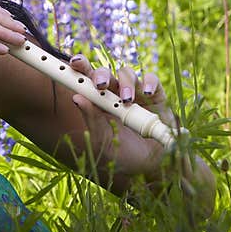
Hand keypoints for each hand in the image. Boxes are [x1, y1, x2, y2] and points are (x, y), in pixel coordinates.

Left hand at [67, 55, 215, 217]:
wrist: (152, 168)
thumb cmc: (124, 155)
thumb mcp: (104, 141)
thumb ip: (92, 120)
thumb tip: (76, 98)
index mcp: (97, 103)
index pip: (86, 80)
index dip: (80, 67)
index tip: (75, 62)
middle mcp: (114, 94)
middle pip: (106, 73)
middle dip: (102, 73)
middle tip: (101, 84)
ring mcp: (135, 93)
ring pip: (127, 74)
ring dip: (125, 82)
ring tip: (127, 100)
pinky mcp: (155, 96)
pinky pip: (152, 80)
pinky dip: (149, 83)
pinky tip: (147, 94)